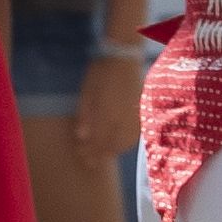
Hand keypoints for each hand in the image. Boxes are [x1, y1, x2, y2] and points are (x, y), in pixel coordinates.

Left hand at [71, 44, 147, 162]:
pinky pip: (134, 135)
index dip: (89, 152)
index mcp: (106, 114)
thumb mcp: (87, 91)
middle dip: (99, 156)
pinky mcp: (140, 113)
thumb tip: (81, 137)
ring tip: (103, 156)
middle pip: (110, 145)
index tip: (81, 156)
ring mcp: (133, 117)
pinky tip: (119, 145)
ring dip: (112, 152)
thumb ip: (85, 115)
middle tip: (89, 163)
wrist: (124, 58)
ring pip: (124, 143)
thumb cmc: (101, 72)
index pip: (97, 141)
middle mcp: (121, 119)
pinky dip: (125, 144)